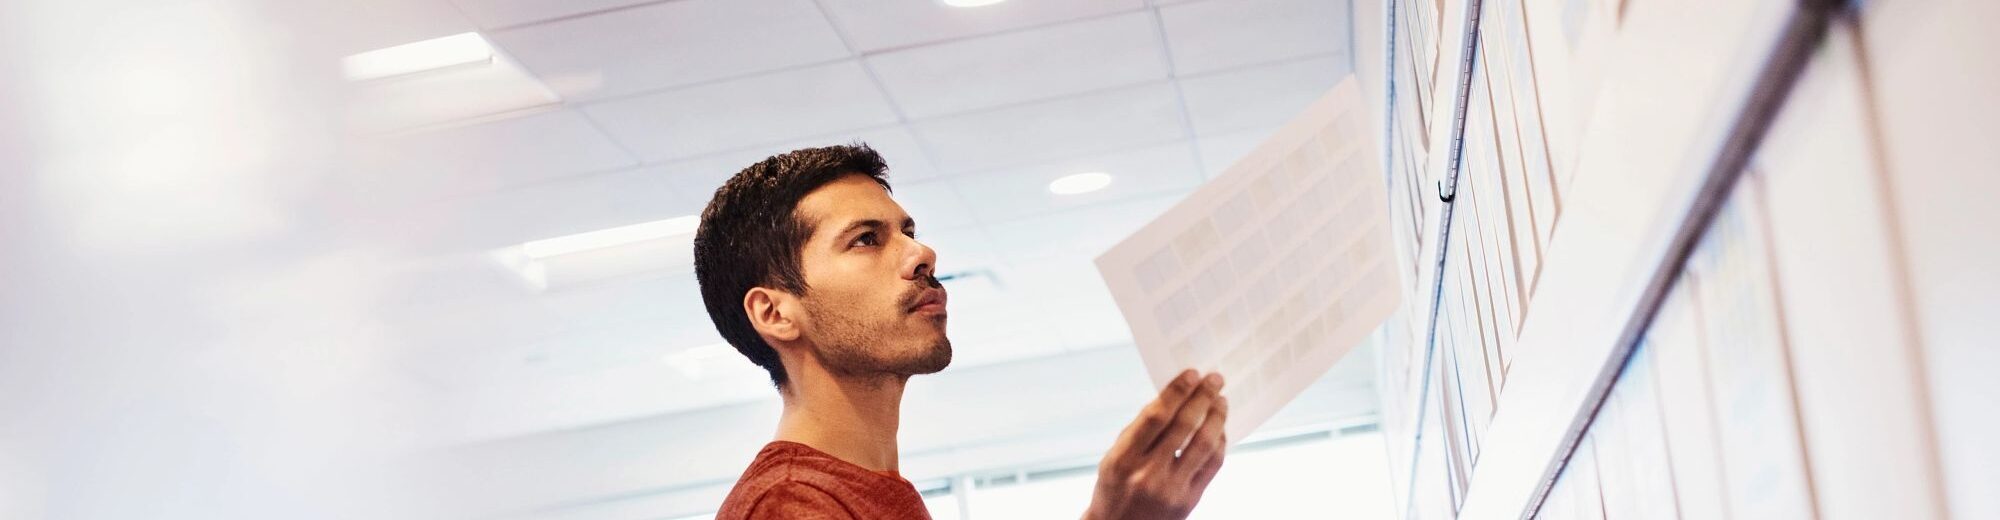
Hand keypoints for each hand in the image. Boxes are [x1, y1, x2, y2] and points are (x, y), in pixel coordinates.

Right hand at [1083, 369, 1228, 519]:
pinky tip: (1219, 430)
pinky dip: (1219, 443)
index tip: (1191, 374)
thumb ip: (1139, 431)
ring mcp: (1171, 489)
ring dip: (1216, 417)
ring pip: (1204, 444)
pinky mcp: (1189, 501)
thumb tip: (1172, 398)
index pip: (1155, 417)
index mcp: (1122, 459)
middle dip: (1202, 397)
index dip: (1176, 392)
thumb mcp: (1113, 459)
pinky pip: (1212, 465)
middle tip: (1215, 379)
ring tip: (1221, 401)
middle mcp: (1147, 474)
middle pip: (1184, 426)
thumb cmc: (1114, 490)